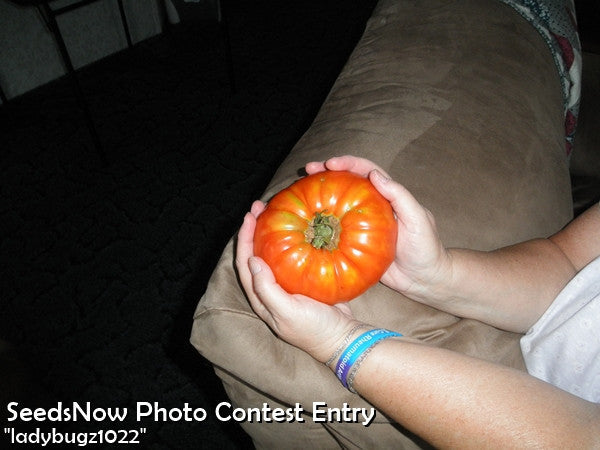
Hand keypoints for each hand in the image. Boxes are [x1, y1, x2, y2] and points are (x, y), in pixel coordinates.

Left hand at [235, 200, 362, 362]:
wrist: (343, 337)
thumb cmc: (314, 328)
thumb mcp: (287, 312)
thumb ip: (267, 289)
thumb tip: (253, 260)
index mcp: (261, 297)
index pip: (245, 263)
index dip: (244, 239)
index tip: (250, 217)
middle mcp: (270, 289)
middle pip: (256, 253)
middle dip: (255, 230)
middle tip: (261, 206)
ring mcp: (287, 284)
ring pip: (273, 252)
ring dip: (272, 232)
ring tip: (275, 211)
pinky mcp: (304, 280)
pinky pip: (293, 256)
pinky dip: (292, 240)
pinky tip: (300, 228)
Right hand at [306, 155, 451, 300]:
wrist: (425, 280)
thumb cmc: (426, 248)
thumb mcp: (418, 219)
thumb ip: (400, 196)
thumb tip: (375, 175)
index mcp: (388, 196)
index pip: (366, 172)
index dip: (349, 163)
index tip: (330, 163)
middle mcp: (373, 207)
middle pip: (348, 184)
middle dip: (328, 173)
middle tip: (308, 170)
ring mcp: (362, 226)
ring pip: (339, 205)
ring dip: (321, 196)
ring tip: (302, 190)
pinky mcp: (356, 244)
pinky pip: (336, 231)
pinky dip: (322, 225)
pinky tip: (307, 224)